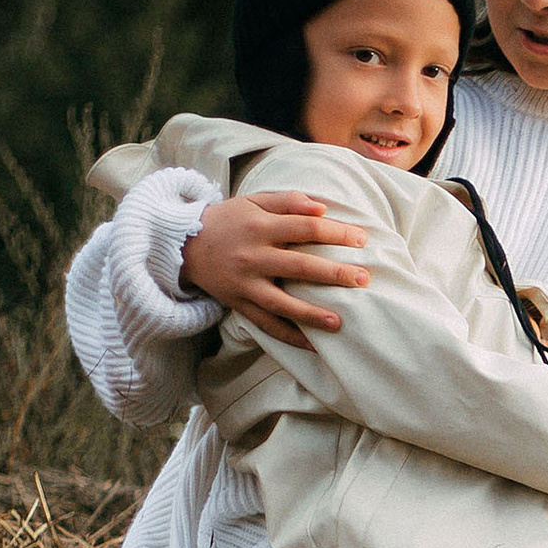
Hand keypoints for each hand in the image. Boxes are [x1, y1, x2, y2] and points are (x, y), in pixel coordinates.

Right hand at [182, 190, 370, 335]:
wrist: (183, 244)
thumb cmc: (228, 220)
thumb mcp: (253, 202)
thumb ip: (288, 202)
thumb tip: (322, 208)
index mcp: (261, 227)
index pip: (306, 228)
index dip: (336, 233)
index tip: (363, 239)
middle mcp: (253, 256)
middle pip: (300, 266)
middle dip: (334, 273)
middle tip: (364, 279)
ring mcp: (245, 284)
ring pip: (282, 303)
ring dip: (312, 314)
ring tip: (339, 323)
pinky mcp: (239, 304)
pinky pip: (266, 325)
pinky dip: (289, 337)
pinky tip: (313, 346)